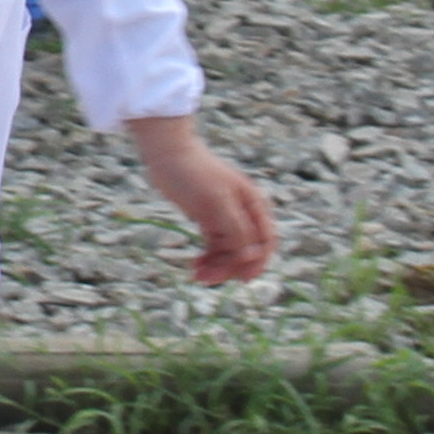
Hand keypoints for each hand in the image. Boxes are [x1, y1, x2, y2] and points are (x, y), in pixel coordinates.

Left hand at [128, 113, 277, 284]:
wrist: (167, 153)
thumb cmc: (194, 174)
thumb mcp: (216, 202)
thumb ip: (236, 229)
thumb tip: (252, 256)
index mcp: (253, 205)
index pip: (265, 241)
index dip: (257, 262)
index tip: (242, 280)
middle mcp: (243, 212)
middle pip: (246, 250)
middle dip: (230, 266)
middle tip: (206, 278)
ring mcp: (225, 216)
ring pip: (229, 251)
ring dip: (217, 265)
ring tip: (196, 274)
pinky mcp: (208, 219)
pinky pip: (215, 245)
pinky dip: (208, 257)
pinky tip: (196, 265)